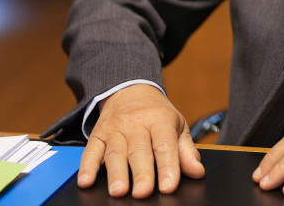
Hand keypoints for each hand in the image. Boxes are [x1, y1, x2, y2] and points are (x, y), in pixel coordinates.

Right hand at [77, 84, 204, 198]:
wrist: (130, 90)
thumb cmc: (157, 114)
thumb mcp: (177, 126)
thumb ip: (187, 151)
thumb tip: (197, 172)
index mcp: (160, 120)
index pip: (165, 145)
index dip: (168, 166)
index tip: (169, 186)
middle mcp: (136, 123)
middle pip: (139, 151)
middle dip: (141, 173)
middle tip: (143, 192)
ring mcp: (115, 129)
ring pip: (115, 152)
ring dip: (116, 173)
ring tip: (118, 191)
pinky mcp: (98, 135)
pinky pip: (91, 151)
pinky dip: (87, 166)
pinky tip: (86, 181)